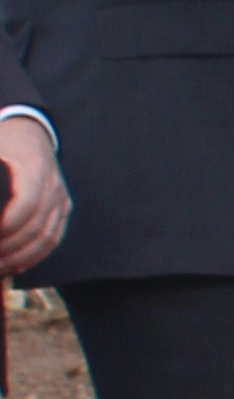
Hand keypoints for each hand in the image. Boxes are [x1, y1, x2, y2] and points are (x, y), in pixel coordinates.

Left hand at [0, 112, 64, 274]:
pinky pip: (53, 238)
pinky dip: (34, 255)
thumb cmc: (3, 142)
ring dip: (21, 257)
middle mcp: (53, 185)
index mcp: (34, 166)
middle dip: (9, 248)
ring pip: (47, 237)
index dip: (7, 224)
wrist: (30, 133)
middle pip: (37, 225)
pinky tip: (15, 266)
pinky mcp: (62, 209)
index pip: (27, 203)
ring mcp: (61, 198)